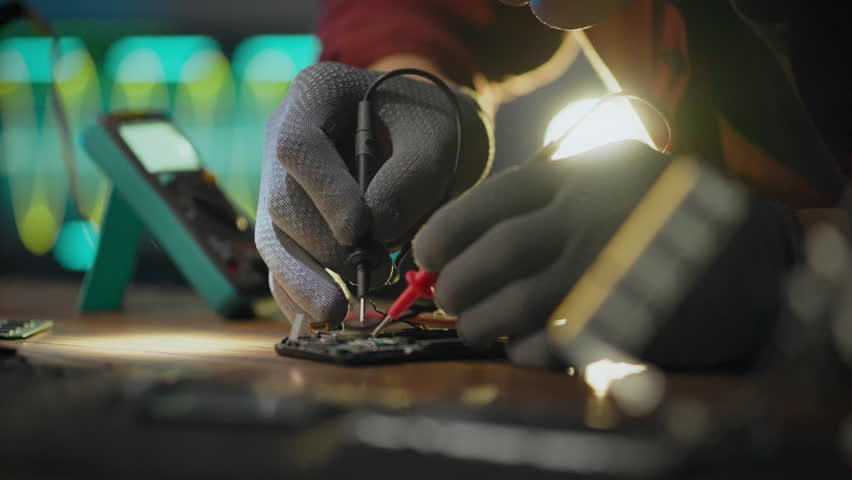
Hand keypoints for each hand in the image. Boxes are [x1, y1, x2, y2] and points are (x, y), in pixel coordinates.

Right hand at [256, 62, 491, 324]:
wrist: (427, 131)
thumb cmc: (432, 124)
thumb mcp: (436, 137)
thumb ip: (409, 180)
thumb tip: (372, 236)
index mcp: (314, 96)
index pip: (299, 147)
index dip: (324, 193)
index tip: (358, 230)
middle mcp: (284, 139)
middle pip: (282, 201)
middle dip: (324, 246)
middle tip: (372, 274)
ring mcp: (282, 184)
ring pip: (274, 240)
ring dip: (304, 281)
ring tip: (337, 312)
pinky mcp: (291, 225)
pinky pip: (284, 264)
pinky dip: (300, 295)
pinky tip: (319, 320)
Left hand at [414, 141, 801, 368]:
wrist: (757, 262)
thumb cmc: (666, 216)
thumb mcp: (615, 175)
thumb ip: (550, 195)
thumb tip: (464, 236)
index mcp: (586, 178)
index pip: (492, 199)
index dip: (446, 229)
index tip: (426, 253)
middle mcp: (594, 223)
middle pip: (495, 255)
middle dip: (454, 282)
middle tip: (446, 294)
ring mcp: (611, 277)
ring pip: (513, 307)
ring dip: (478, 322)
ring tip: (472, 325)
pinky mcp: (625, 328)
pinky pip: (549, 348)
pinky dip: (522, 351)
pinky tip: (523, 346)